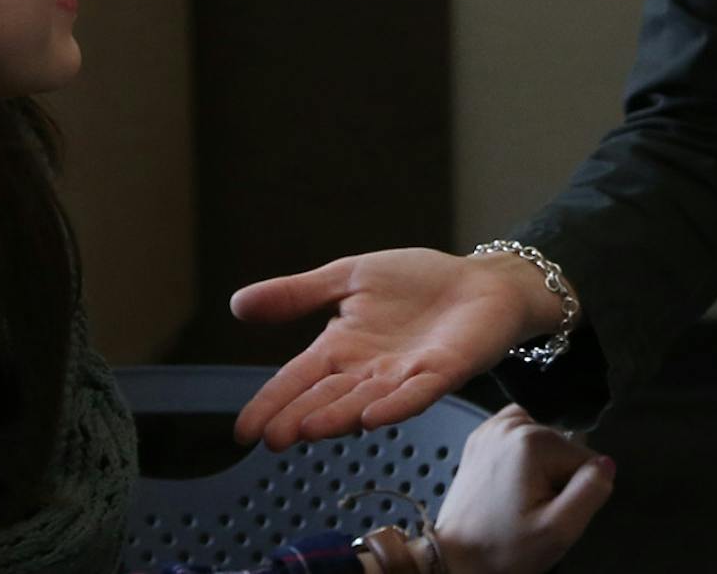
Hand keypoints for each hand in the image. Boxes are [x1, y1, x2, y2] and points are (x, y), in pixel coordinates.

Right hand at [230, 248, 562, 449]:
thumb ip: (298, 295)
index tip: (242, 430)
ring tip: (307, 429)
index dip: (271, 402)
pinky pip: (416, 392)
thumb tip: (236, 304)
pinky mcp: (443, 371)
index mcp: (342, 347)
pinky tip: (372, 416)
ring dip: (337, 416)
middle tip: (269, 437)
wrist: (480, 281)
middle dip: (298, 416)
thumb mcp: (348, 277)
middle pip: (326, 396)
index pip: (298, 378)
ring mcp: (405, 375)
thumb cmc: (417, 283)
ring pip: (365, 400)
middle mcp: (369, 370)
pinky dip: (395, 405)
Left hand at [434, 404, 614, 573]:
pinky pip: (520, 435)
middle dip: (557, 479)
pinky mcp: (481, 436)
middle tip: (533, 509)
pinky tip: (512, 481)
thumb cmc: (503, 548)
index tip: (550, 510)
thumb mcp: (557, 531)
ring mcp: (493, 427)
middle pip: (563, 448)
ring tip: (521, 498)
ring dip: (541, 467)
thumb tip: (606, 465)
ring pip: (544, 441)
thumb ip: (590, 493)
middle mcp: (512, 423)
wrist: (456, 557)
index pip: (585, 458)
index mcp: (532, 440)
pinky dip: (523, 454)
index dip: (575, 490)